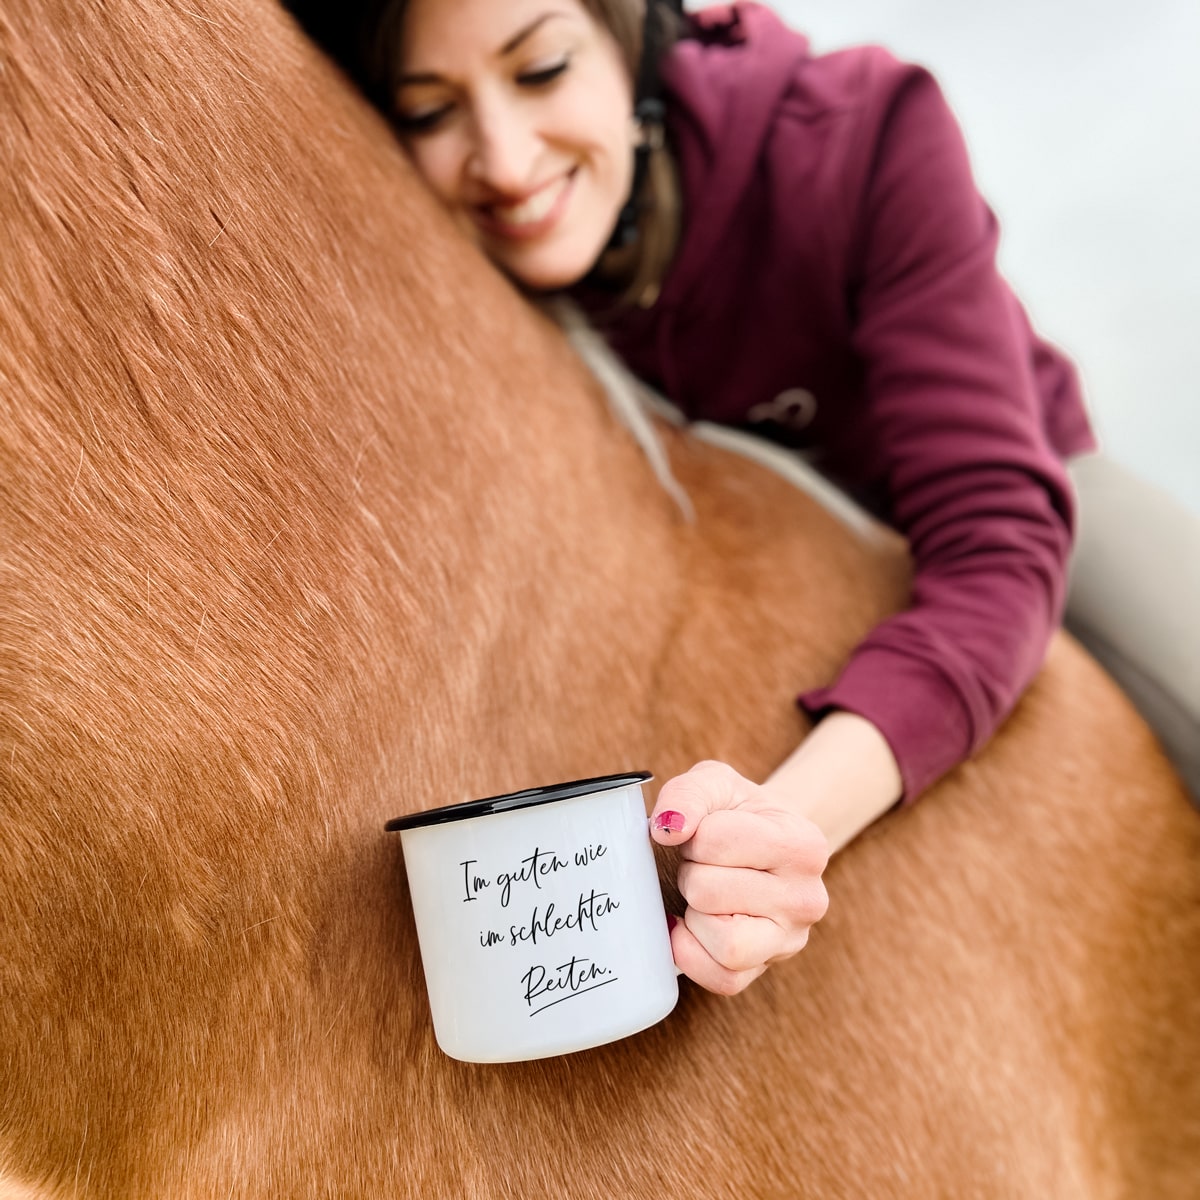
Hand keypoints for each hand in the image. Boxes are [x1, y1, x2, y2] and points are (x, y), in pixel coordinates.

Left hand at [650, 760, 829, 994]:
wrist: (761, 844)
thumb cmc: (734, 813)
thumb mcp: (714, 783)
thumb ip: (688, 794)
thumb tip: (668, 829)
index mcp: (804, 844)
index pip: (715, 839)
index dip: (694, 834)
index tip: (708, 833)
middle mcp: (808, 898)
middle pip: (708, 891)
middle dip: (690, 871)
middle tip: (704, 863)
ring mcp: (790, 941)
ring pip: (723, 942)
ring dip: (694, 913)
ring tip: (705, 893)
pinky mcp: (765, 970)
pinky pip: (722, 978)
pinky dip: (693, 952)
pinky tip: (692, 925)